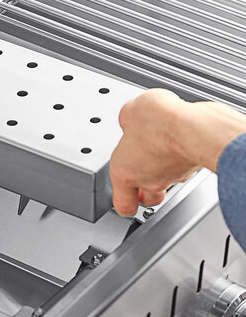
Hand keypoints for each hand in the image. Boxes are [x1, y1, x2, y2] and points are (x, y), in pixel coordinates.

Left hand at [110, 89, 245, 215]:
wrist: (194, 127)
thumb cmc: (158, 124)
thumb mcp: (129, 112)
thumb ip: (127, 122)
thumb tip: (132, 119)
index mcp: (125, 171)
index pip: (123, 204)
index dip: (123, 204)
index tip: (123, 200)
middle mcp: (150, 179)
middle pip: (148, 199)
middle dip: (145, 193)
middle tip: (141, 180)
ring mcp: (174, 175)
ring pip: (167, 182)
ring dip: (164, 171)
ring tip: (160, 151)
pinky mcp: (194, 166)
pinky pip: (185, 167)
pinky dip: (182, 157)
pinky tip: (179, 141)